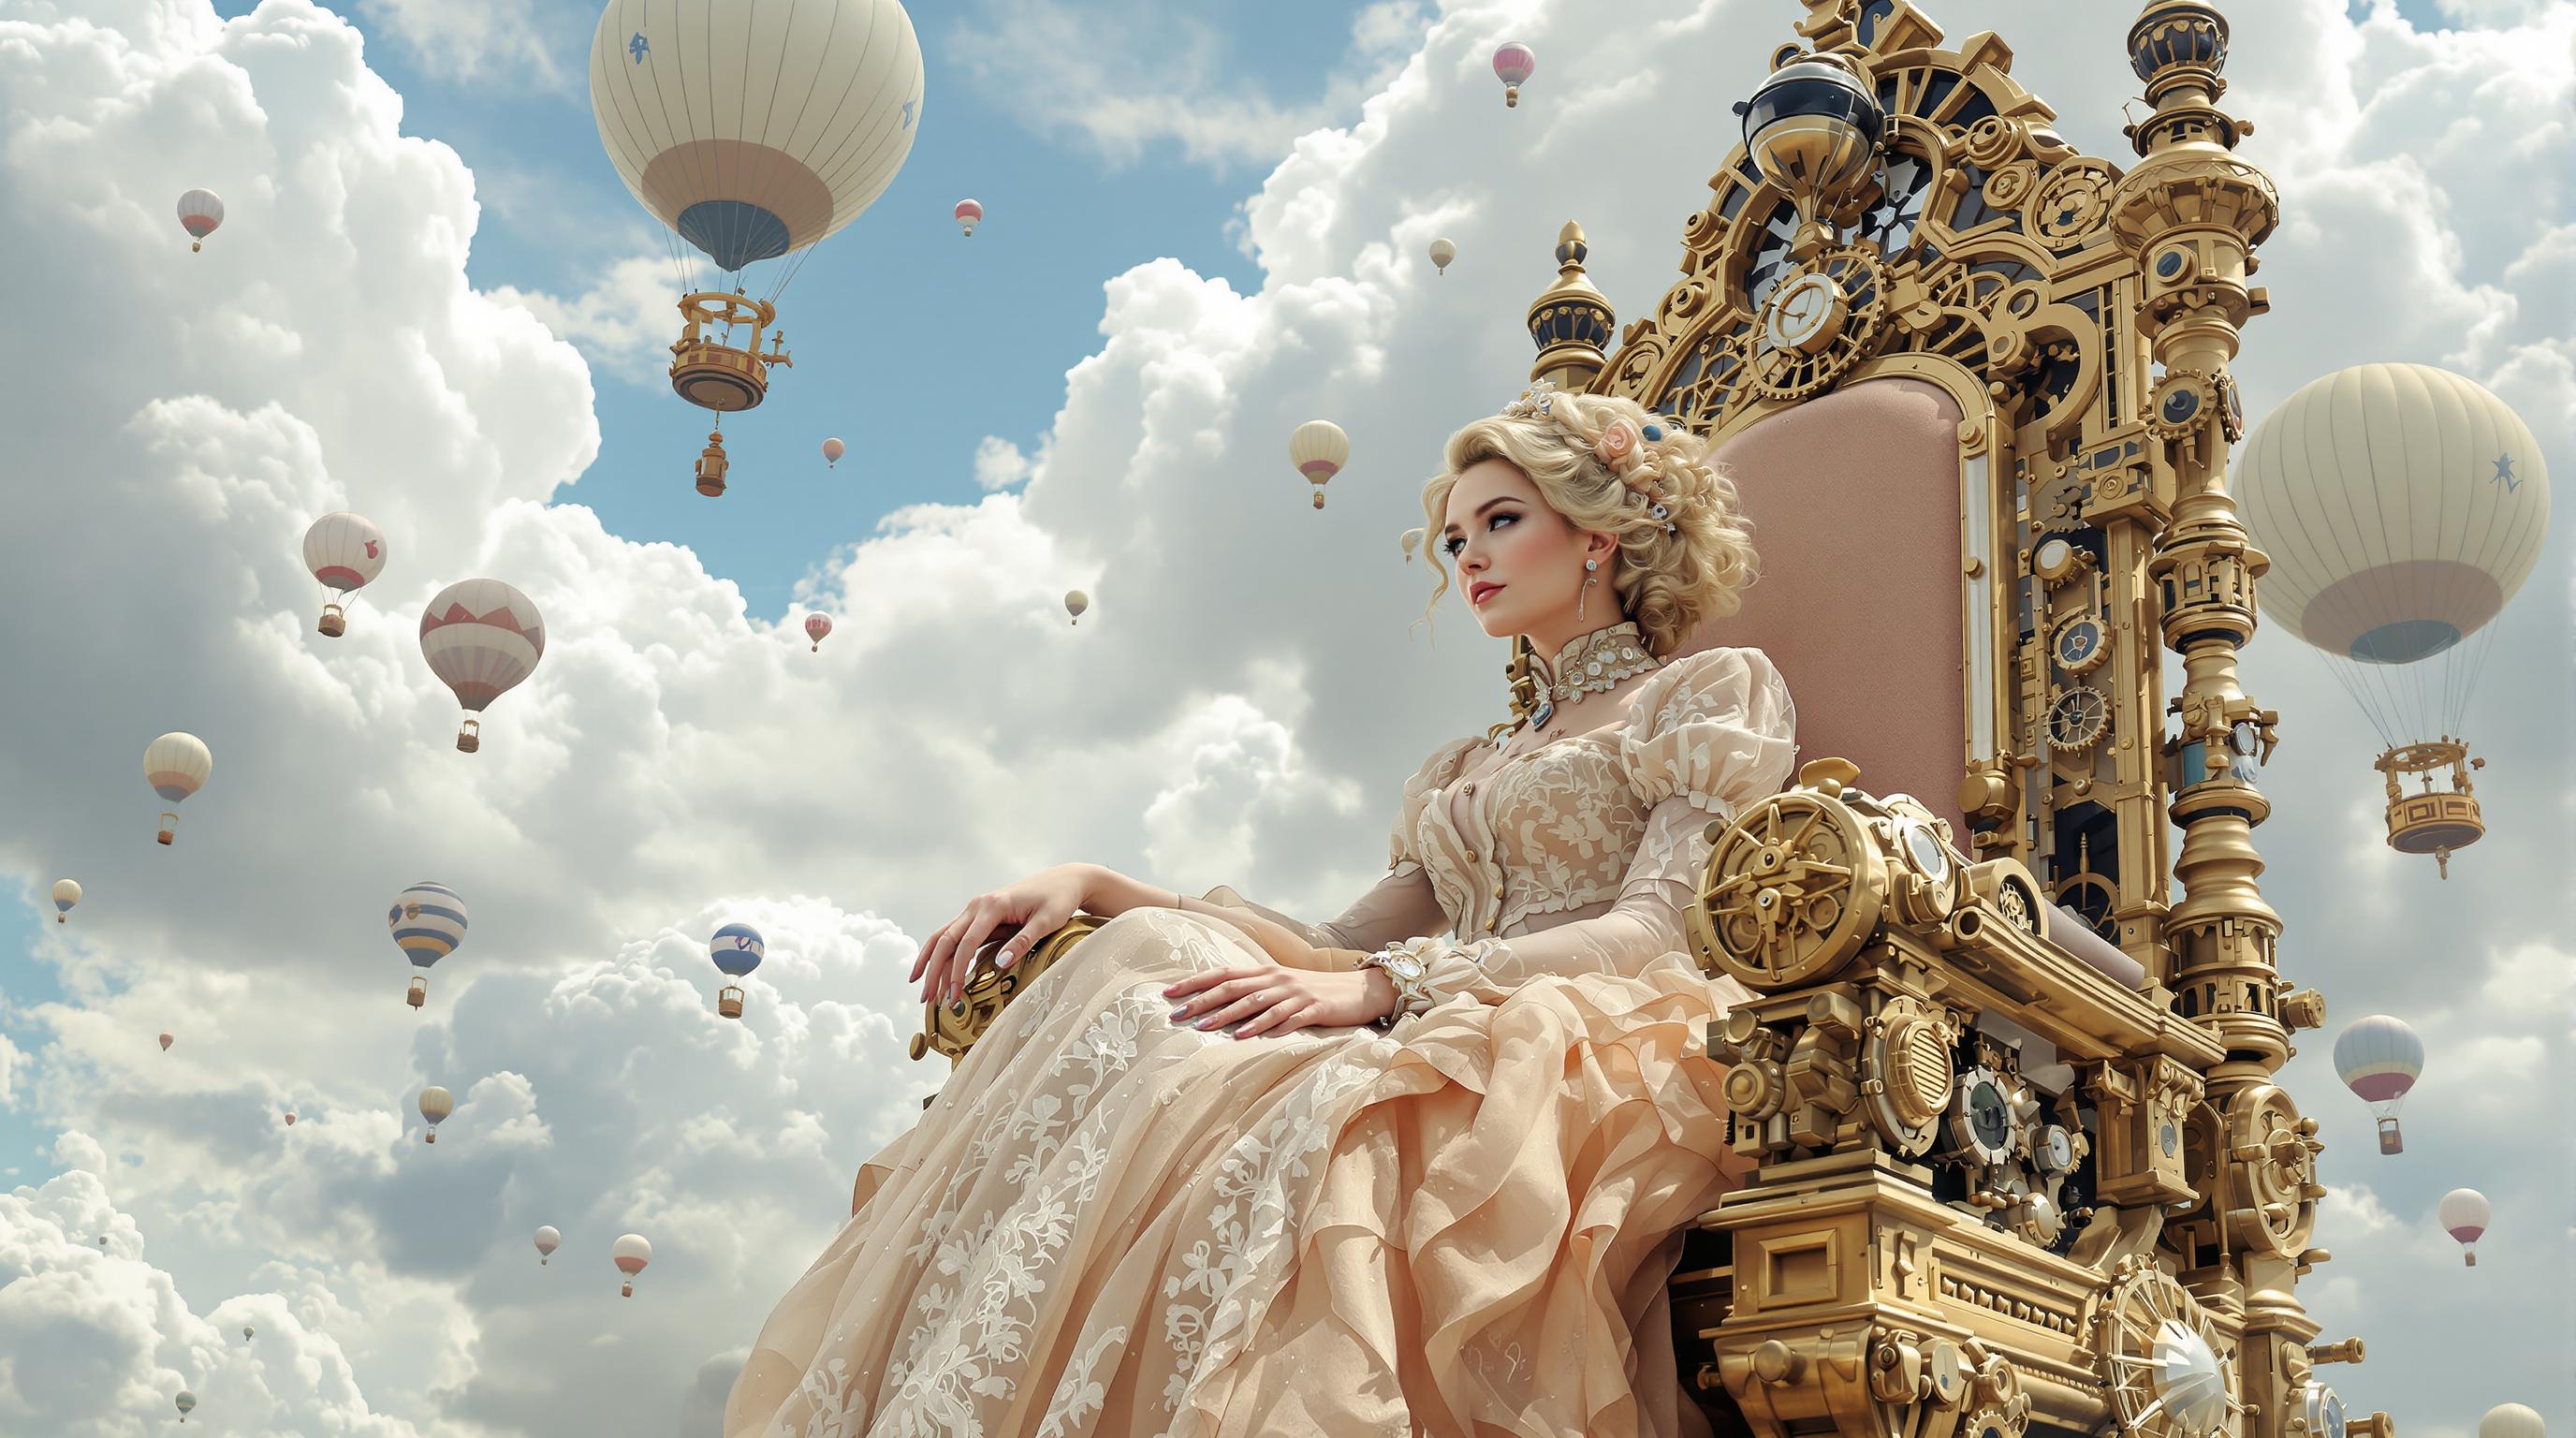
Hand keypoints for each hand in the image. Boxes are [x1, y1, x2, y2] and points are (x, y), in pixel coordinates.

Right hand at [913, 862, 1093, 1006]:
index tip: (953, 995)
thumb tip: (1000, 964)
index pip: (966, 943)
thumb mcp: (1047, 921)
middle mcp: (978, 905)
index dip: (956, 971)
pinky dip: (942, 954)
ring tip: (923, 990)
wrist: (1064, 880)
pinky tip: (935, 971)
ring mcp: (976, 909)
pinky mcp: (980, 915)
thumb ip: (1023, 941)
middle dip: (933, 971)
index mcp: (993, 905)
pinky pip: (955, 935)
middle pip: (945, 940)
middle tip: (927, 999)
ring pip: (944, 936)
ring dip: (931, 962)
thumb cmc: (1058, 899)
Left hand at [1162, 959, 1399, 1038]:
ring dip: (1227, 1016)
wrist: (1362, 990)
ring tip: (1204, 1027)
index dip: (1196, 982)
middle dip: (1202, 1001)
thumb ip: (1258, 992)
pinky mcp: (1313, 1009)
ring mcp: (1295, 993)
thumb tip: (1223, 1006)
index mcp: (1266, 973)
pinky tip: (1247, 1037)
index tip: (1169, 994)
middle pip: (1233, 988)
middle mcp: (1276, 979)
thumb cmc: (1317, 993)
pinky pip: (1286, 1018)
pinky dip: (1265, 1027)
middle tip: (1176, 1015)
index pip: (1223, 974)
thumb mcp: (1284, 988)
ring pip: (1255, 1003)